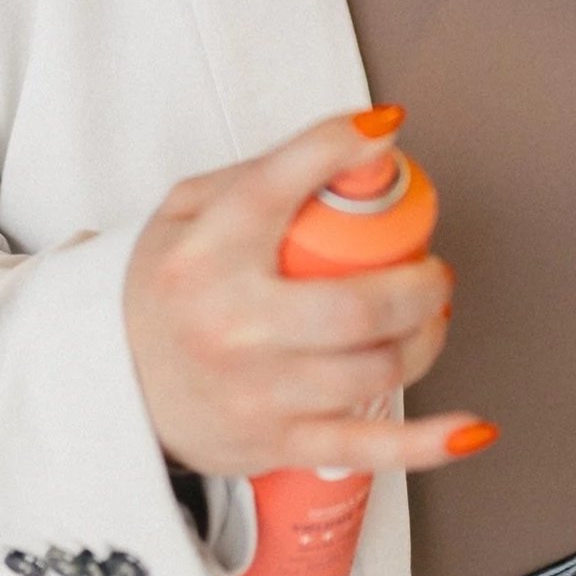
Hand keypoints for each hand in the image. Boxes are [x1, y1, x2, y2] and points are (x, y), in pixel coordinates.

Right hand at [122, 110, 490, 478]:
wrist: (105, 387)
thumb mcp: (185, 212)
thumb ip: (259, 177)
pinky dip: (426, 442)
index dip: (342, 146)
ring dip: (425, 335)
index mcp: (208, 251)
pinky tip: (470, 427)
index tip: (387, 129)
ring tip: (429, 313)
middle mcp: (232, 322)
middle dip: (418, 281)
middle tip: (431, 267)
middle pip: (355, 303)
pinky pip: (366, 446)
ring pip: (373, 367)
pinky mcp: (276, 445)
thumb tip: (356, 146)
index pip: (281, 183)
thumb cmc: (162, 289)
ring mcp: (257, 391)